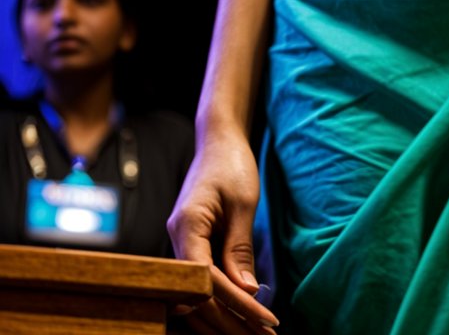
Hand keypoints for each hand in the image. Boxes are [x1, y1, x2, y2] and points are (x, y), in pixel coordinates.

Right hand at [167, 126, 278, 332]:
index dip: (236, 305)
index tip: (265, 321)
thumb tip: (247, 291)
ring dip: (226, 316)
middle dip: (231, 321)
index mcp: (187, 226)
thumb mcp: (243, 203)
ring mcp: (181, 244)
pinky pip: (201, 281)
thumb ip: (240, 247)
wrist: (218, 139)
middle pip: (198, 296)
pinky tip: (241, 314)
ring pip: (197, 294)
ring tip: (256, 333)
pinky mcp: (190, 245)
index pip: (207, 281)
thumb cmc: (231, 163)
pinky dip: (222, 299)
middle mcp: (177, 239)